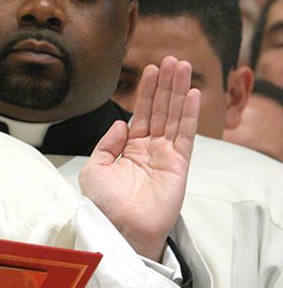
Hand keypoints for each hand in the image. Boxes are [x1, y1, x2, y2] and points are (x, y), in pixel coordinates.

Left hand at [79, 56, 199, 260]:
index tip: (152, 69)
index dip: (147, 91)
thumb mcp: (94, 168)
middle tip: (172, 59)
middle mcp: (149, 148)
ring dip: (179, 91)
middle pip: (161, 109)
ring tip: (183, 67)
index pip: (142, 112)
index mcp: (129, 148)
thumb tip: (121, 122)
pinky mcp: (178, 165)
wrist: (118, 227)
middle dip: (166, 84)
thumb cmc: (104, 204)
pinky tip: (193, 95)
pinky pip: (185, 134)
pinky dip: (189, 114)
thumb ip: (106, 143)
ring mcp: (165, 155)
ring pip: (174, 116)